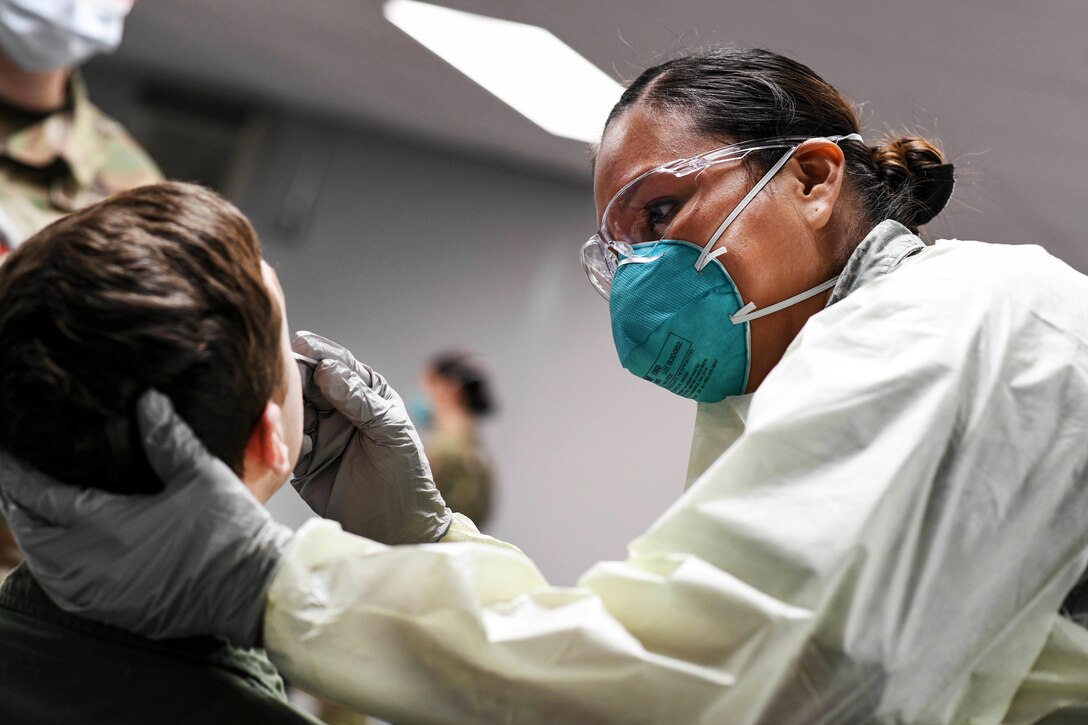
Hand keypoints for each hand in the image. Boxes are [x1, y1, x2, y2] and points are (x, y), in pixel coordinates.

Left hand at [0, 390, 290, 645]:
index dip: (17, 476)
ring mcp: (104, 594)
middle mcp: (96, 566)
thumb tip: (147, 400)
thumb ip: (167, 438)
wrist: (255, 589)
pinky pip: (68, 591)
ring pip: (47, 567)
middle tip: (15, 480)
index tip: (5, 454)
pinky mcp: (118, 611)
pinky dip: (55, 569)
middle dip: (20, 506)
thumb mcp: (201, 475)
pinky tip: (62, 556)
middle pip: (35, 535)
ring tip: (34, 513)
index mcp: (110, 527)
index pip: (44, 498)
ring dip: (36, 538)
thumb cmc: (231, 532)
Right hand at [292, 331, 451, 543]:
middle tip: (280, 379)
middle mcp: (337, 407)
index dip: (318, 353)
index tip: (300, 345)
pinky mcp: (300, 460)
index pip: (337, 364)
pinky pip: (283, 443)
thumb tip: (326, 370)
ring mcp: (317, 432)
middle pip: (306, 383)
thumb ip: (359, 400)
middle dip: (293, 379)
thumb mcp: (390, 431)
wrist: (396, 525)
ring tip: (279, 412)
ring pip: (290, 411)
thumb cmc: (405, 474)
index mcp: (364, 392)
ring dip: (282, 410)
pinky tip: (287, 446)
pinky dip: (280, 440)